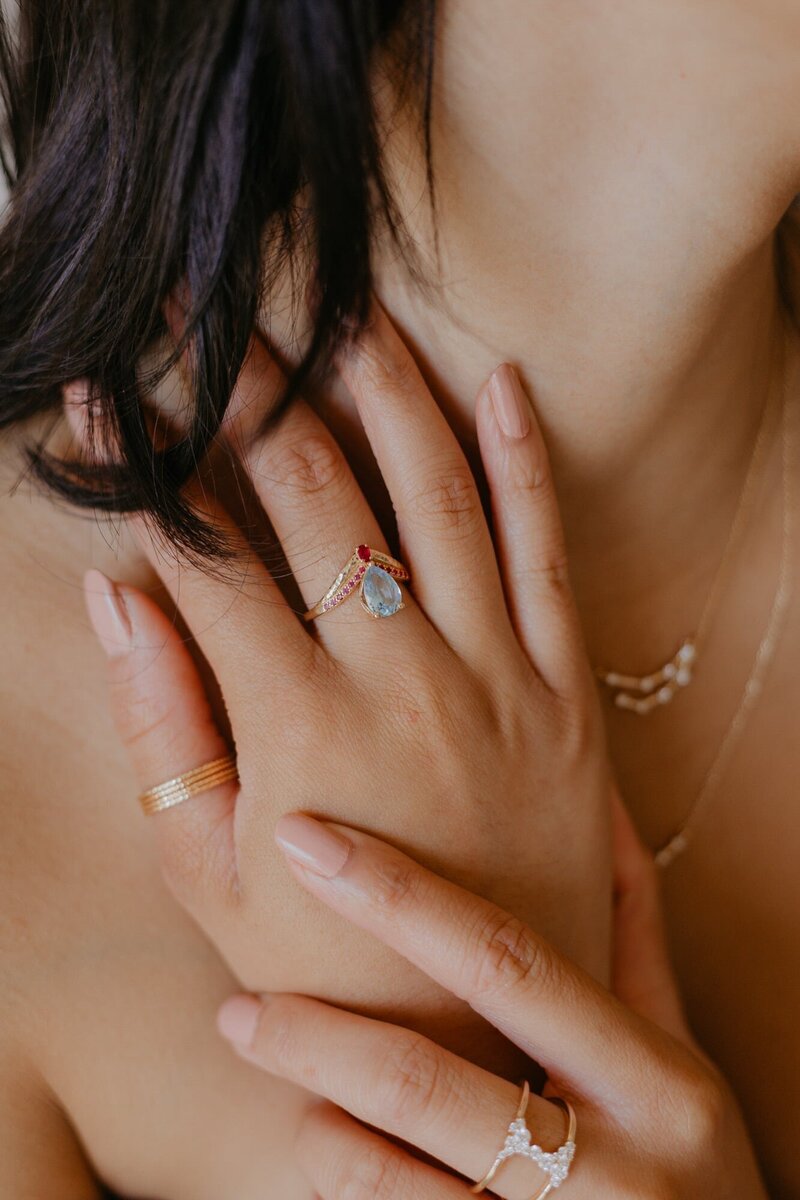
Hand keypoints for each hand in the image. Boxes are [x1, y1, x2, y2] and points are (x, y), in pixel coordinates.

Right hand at [82, 306, 613, 1067]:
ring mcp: (494, 676)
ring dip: (382, 389)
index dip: (144, 459)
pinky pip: (546, 550)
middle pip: (312, 494)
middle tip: (210, 315)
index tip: (107, 390)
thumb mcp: (207, 869)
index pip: (202, 553)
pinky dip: (523, 459)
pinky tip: (496, 381)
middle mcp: (399, 678)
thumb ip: (163, 725)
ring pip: (434, 493)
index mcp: (296, 725)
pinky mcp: (564, 689)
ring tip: (341, 312)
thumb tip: (116, 594)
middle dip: (248, 391)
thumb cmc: (324, 959)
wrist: (479, 1035)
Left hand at [216, 814, 766, 1199]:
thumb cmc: (688, 1152)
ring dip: (314, 1117)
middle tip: (238, 1006)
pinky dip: (342, 1181)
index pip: (506, 961)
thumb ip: (630, 927)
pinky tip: (324, 1140)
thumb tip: (594, 792)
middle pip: (426, 1080)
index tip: (307, 841)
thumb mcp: (678, 1046)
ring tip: (274, 1078)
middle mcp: (618, 1164)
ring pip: (388, 1178)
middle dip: (316, 1034)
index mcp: (655, 1077)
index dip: (398, 894)